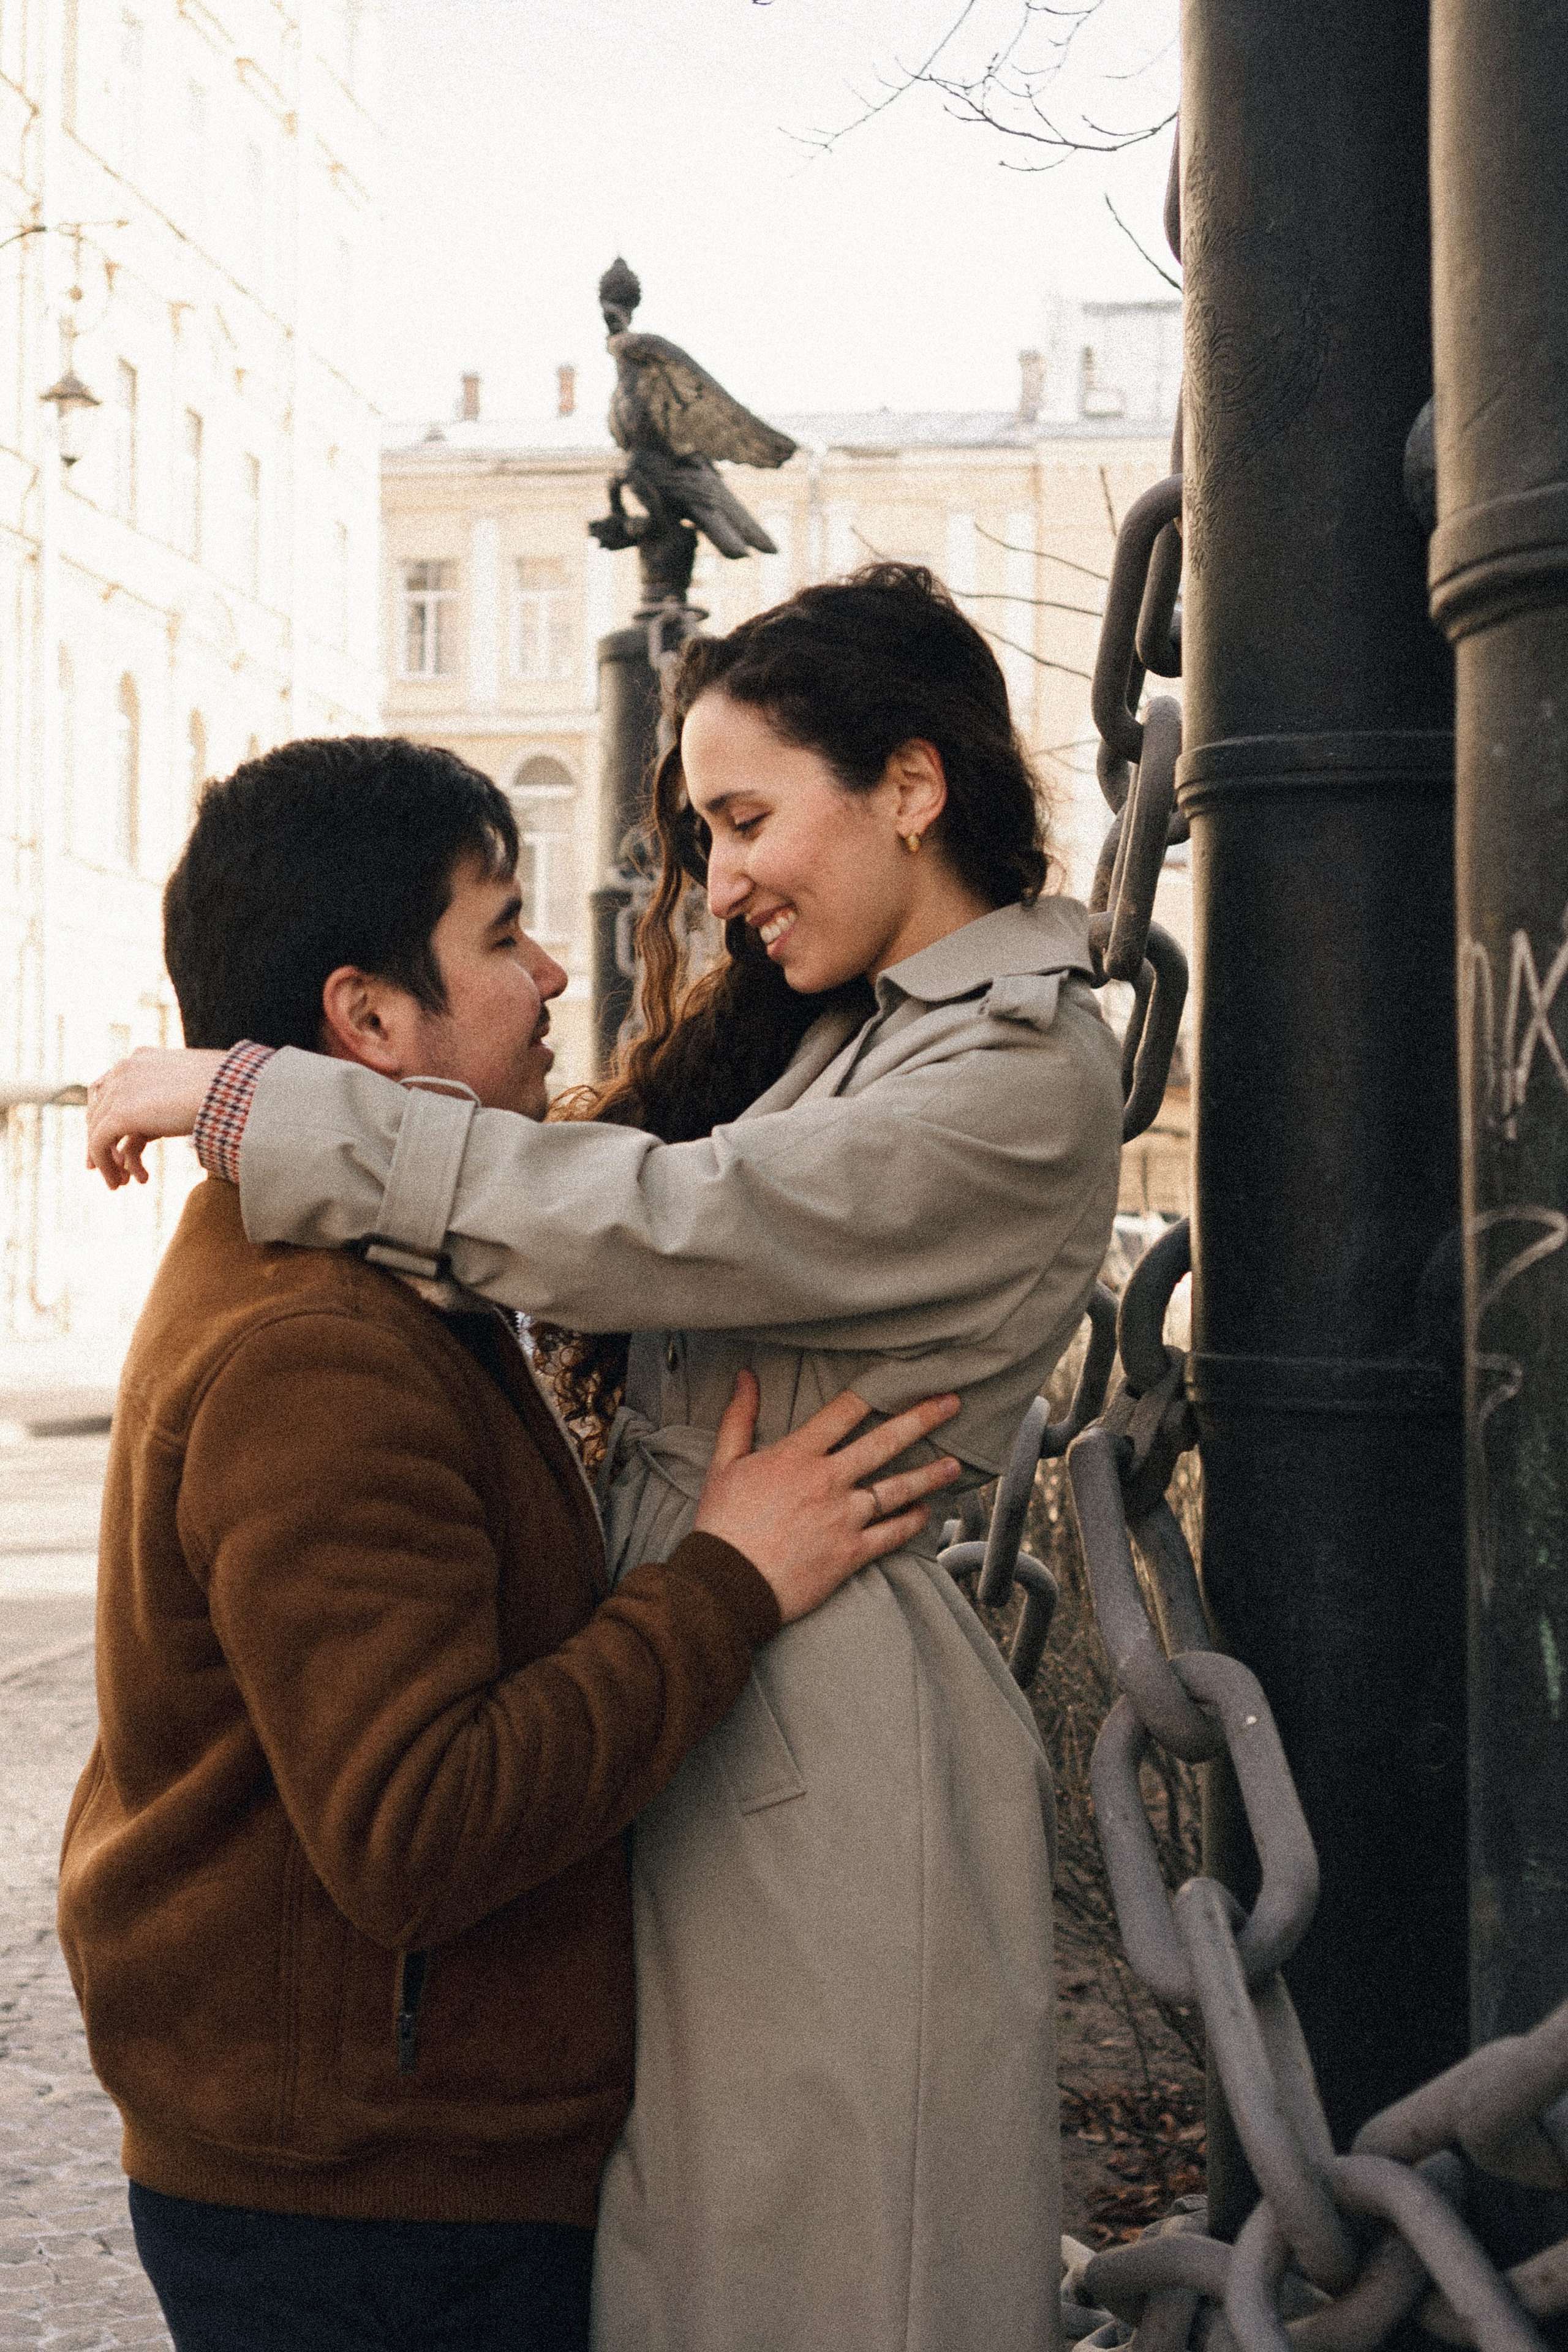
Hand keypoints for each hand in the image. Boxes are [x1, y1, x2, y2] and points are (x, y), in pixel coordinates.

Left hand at [86, 1048, 225, 1188]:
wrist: (236, 1090)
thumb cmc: (231, 1090)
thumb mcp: (195, 1086)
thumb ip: (173, 1094)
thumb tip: (174, 1113)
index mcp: (142, 1058)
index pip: (108, 1087)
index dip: (105, 1116)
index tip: (112, 1142)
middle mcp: (126, 1068)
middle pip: (98, 1109)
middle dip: (102, 1142)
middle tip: (111, 1169)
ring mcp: (121, 1088)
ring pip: (97, 1129)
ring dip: (105, 1159)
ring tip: (119, 1183)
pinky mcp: (122, 1112)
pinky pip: (99, 1143)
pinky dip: (105, 1165)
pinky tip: (118, 1182)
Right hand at [692, 1373, 962, 1624]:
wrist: (727, 1583)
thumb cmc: (722, 1523)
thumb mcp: (724, 1463)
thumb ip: (740, 1417)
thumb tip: (746, 1376)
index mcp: (797, 1455)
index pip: (844, 1411)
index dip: (875, 1390)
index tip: (901, 1376)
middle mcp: (828, 1481)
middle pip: (884, 1442)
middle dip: (922, 1419)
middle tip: (952, 1403)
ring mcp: (844, 1517)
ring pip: (898, 1488)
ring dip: (929, 1474)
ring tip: (955, 1465)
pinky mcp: (851, 1552)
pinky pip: (892, 1534)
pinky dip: (913, 1522)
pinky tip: (927, 1513)